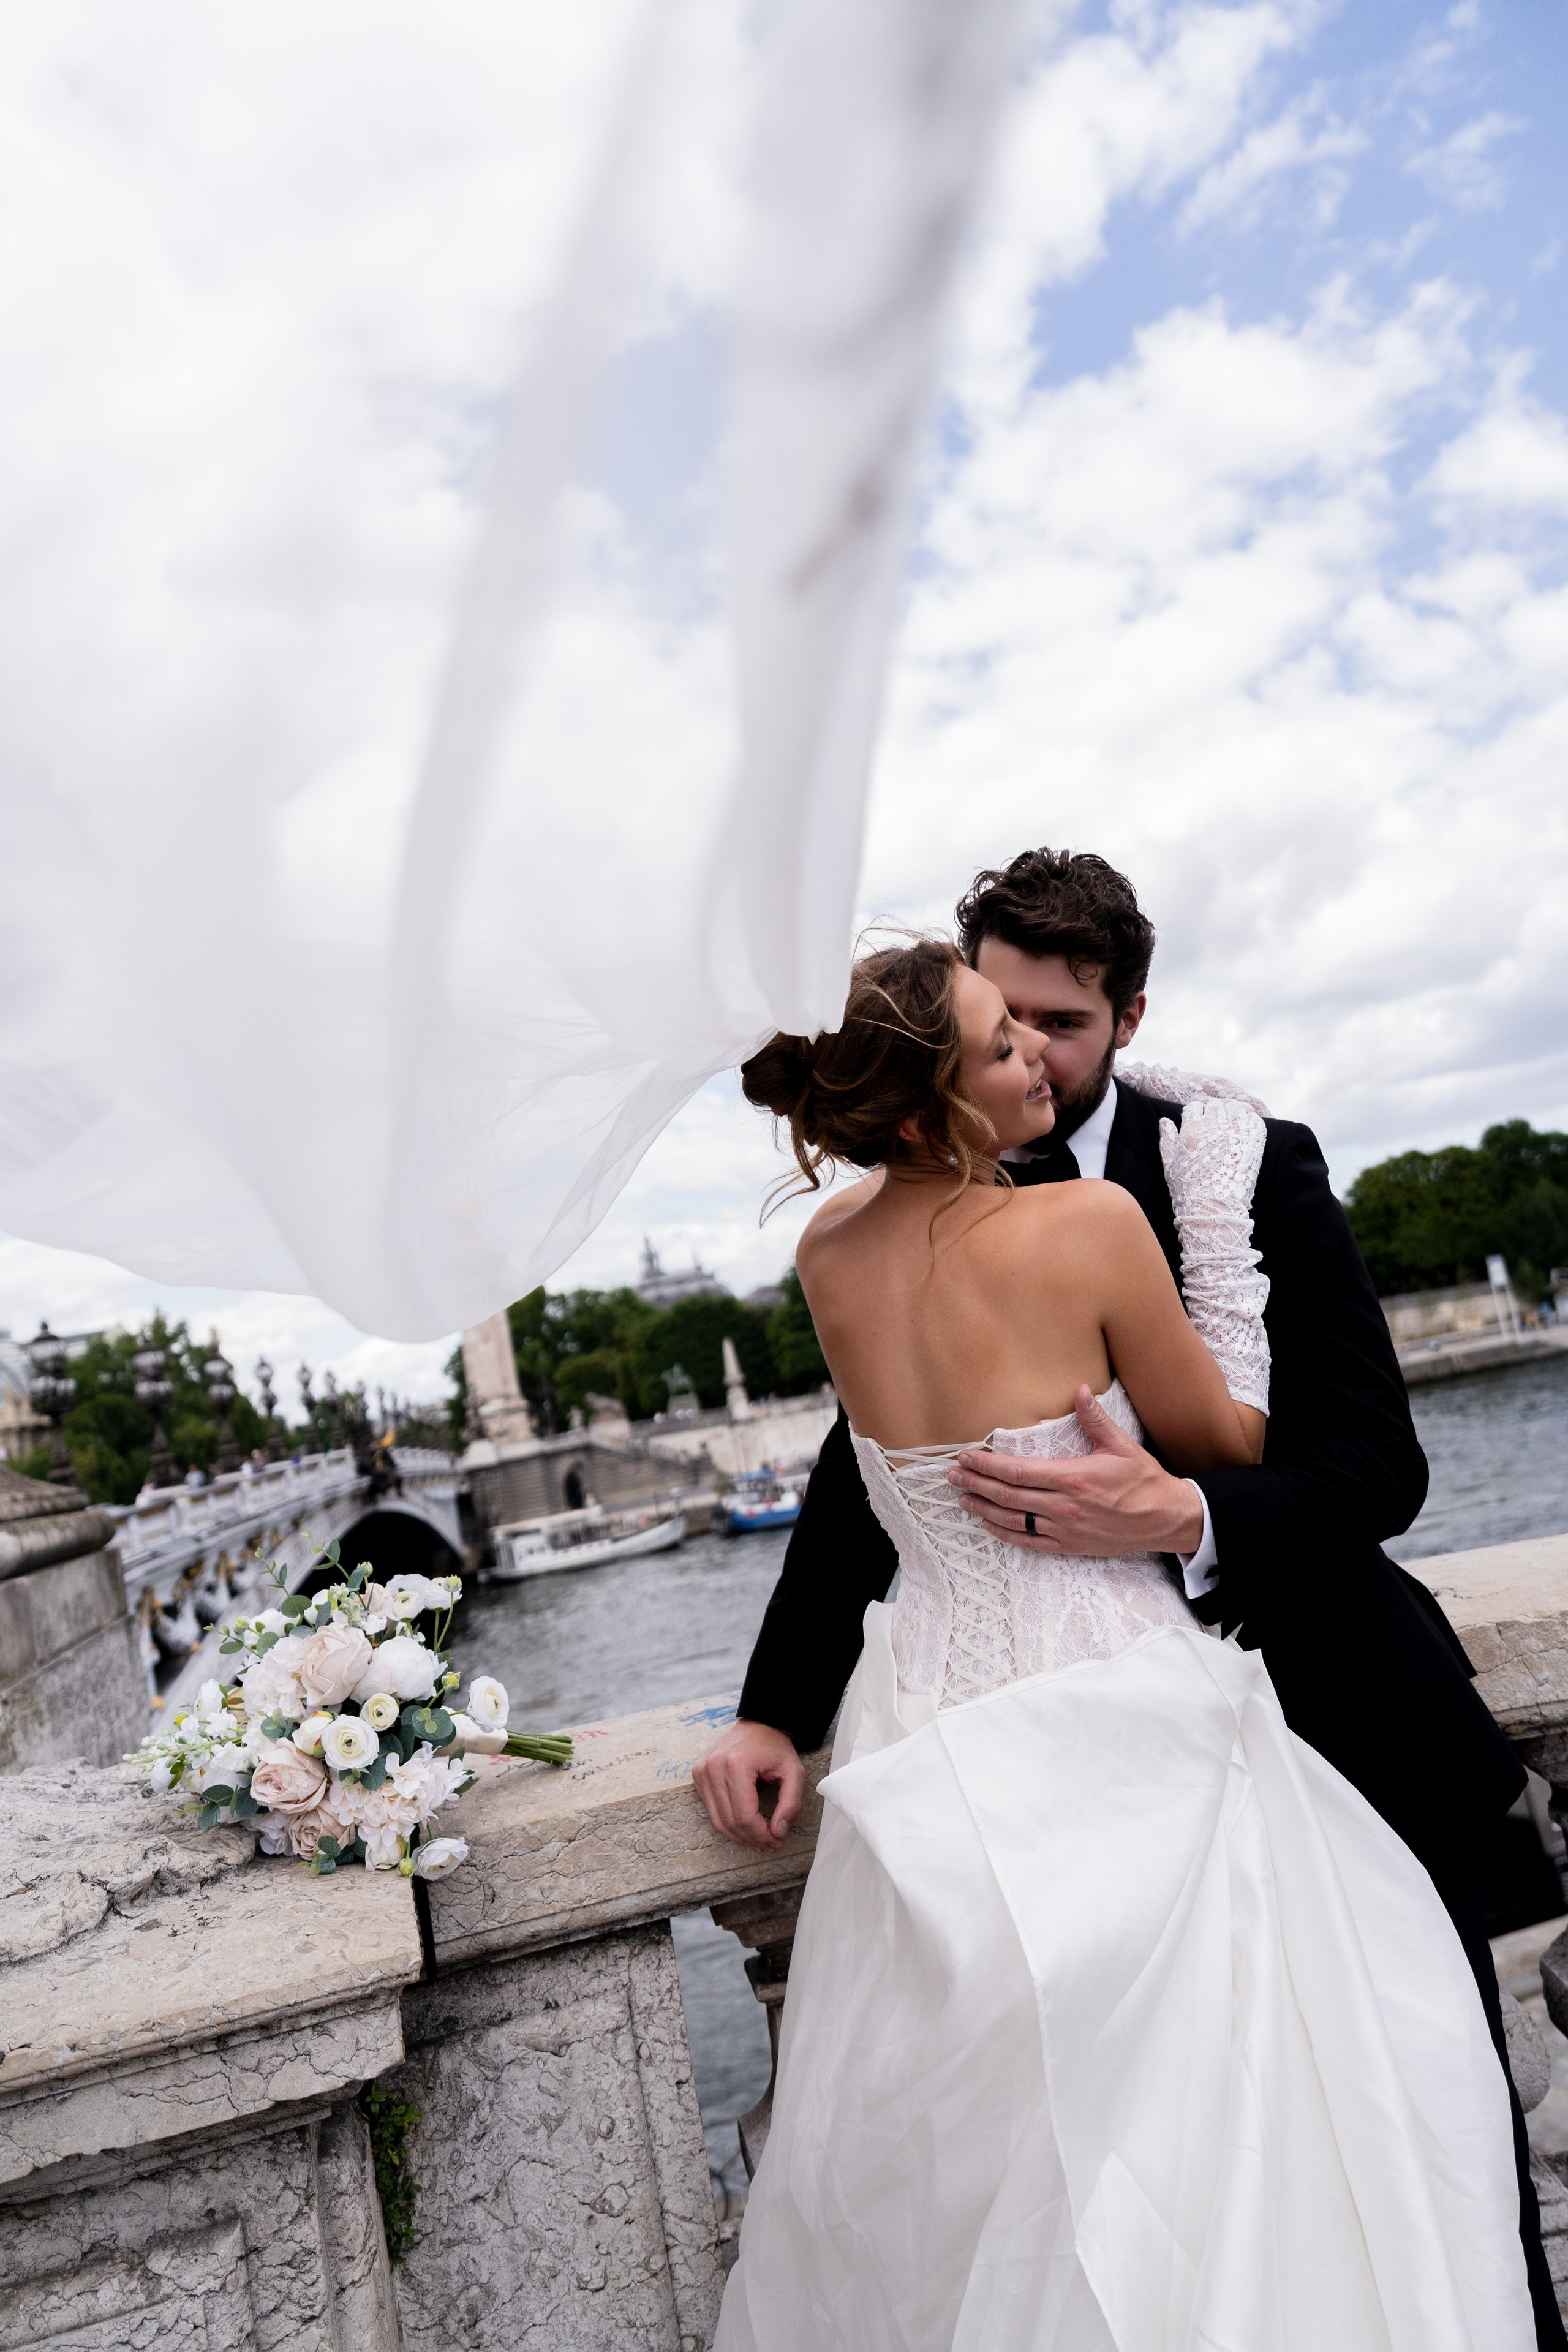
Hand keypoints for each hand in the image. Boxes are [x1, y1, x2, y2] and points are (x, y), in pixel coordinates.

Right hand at [692, 1719, 805, 1853]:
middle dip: (751, 1839)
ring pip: (716, 1820)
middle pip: (729, 1821)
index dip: (761, 1835)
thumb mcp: (794, 1772)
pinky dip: (727, 1823)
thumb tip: (778, 1832)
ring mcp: (702, 1771)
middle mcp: (713, 1768)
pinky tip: (744, 1828)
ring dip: (738, 1837)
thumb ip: (790, 1803)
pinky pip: (710, 1809)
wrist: (758, 1724)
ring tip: (758, 1841)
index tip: (776, 1840)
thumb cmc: (775, 1747)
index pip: (744, 1816)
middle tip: (769, 1845)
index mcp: (736, 1765)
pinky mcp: (698, 1774)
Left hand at [948, 1385, 1204, 1555]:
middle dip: (976, 1484)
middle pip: (1008, 1496)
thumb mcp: (1122, 1445)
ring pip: (1014, 1520)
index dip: (988, 1466)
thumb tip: (1080, 1389)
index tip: (968, 1457)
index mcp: (1073, 1478)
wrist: (1166, 1519)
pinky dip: (1005, 1534)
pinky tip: (989, 1524)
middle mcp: (1064, 1506)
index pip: (1018, 1472)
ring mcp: (1065, 1530)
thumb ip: (1095, 1419)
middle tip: (953, 1475)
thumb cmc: (1143, 1480)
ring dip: (984, 1509)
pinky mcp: (1070, 1546)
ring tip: (962, 1498)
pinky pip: (1029, 1542)